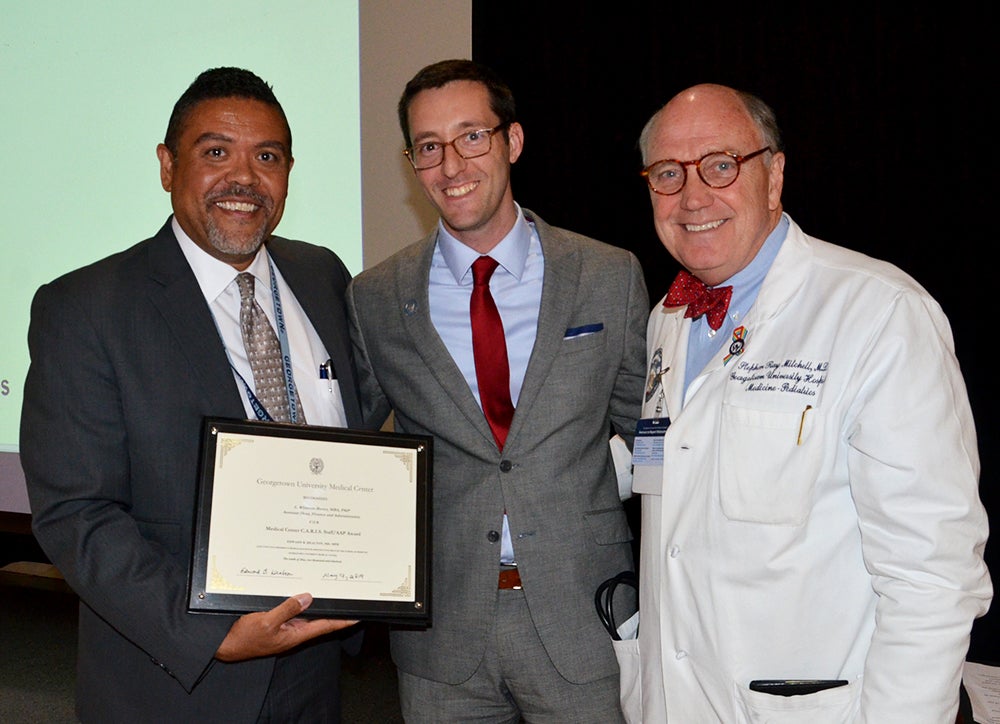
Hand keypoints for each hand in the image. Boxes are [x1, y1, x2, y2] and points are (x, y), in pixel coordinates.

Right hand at [215, 593, 357, 661]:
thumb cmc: (244, 639)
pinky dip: (299, 601)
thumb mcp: (266, 622)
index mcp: (295, 635)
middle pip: (319, 618)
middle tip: (347, 596)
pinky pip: (292, 610)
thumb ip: (287, 609)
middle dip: (333, 608)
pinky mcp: (276, 622)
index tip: (359, 615)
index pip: (326, 625)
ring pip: (306, 613)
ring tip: (331, 591)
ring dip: (316, 602)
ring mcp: (285, 627)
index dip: (343, 620)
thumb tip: (307, 597)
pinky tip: (302, 592)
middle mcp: (293, 631)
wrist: (225, 645)